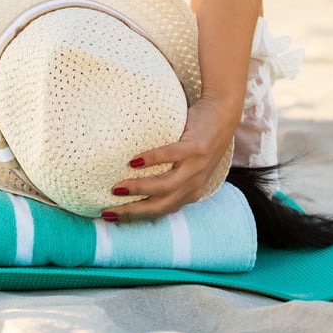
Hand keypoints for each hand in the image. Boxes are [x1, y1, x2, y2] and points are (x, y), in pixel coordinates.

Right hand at [101, 94, 238, 221]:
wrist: (223, 114)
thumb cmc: (198, 138)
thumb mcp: (188, 164)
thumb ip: (169, 174)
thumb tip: (130, 175)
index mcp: (191, 191)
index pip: (161, 211)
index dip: (136, 218)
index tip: (110, 216)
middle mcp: (194, 183)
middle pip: (161, 205)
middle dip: (133, 211)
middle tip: (108, 211)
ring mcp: (196, 166)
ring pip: (166, 186)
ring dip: (140, 189)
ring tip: (117, 189)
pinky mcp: (195, 147)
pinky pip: (171, 156)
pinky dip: (152, 160)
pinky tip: (134, 162)